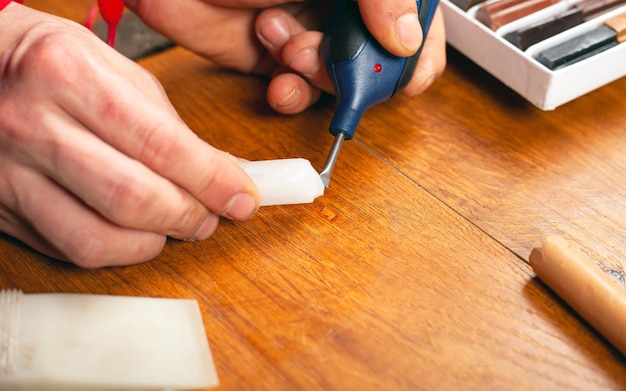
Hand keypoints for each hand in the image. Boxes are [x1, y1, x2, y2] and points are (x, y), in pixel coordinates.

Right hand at [0, 4, 258, 266]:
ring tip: (176, 224)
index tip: (241, 197)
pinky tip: (135, 232)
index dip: (212, 180)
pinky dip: (116, 250)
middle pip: (132, 198)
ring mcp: (10, 173)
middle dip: (188, 216)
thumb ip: (166, 122)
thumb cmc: (47, 61)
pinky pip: (69, 249)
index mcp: (69, 75)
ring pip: (98, 238)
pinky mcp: (2, 208)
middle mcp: (33, 126)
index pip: (160, 144)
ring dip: (154, 242)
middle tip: (211, 215)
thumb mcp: (112, 67)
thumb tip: (219, 170)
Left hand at [126, 0, 446, 114]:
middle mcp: (340, 9)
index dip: (416, 53)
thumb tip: (408, 40)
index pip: (416, 22)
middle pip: (379, 59)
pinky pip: (298, 95)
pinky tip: (278, 80)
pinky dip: (292, 97)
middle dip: (358, 67)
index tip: (401, 73)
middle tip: (334, 57)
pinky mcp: (272, 61)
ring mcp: (308, 34)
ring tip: (291, 50)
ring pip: (339, 83)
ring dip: (319, 77)